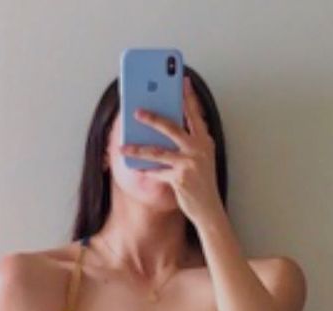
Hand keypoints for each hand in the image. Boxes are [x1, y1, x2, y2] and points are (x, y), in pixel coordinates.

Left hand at [119, 75, 223, 227]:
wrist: (209, 208)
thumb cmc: (201, 181)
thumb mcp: (200, 157)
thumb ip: (188, 141)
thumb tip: (164, 128)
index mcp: (204, 140)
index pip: (195, 114)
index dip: (188, 96)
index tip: (181, 80)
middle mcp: (198, 149)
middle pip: (172, 127)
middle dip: (152, 118)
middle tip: (136, 111)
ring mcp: (190, 163)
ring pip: (158, 151)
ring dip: (138, 149)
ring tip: (123, 146)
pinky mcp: (180, 178)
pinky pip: (157, 172)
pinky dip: (145, 171)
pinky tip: (135, 168)